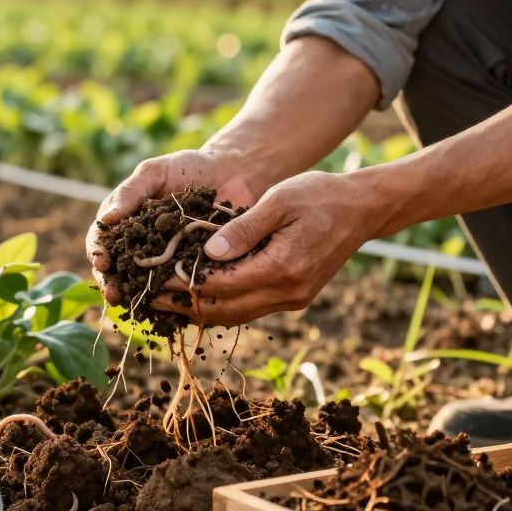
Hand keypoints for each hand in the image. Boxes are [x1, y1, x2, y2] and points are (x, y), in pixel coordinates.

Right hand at [87, 149, 261, 304]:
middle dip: (112, 283)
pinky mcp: (189, 270)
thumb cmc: (189, 168)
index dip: (98, 253)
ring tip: (137, 306)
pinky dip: (171, 302)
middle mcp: (141, 245)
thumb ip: (131, 191)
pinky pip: (177, 290)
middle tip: (114, 294)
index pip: (102, 240)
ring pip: (144, 285)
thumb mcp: (156, 171)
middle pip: (117, 270)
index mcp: (126, 222)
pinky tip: (171, 312)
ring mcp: (165, 261)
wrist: (232, 174)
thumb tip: (106, 219)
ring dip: (138, 298)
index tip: (102, 263)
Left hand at [155, 170, 387, 325]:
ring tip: (166, 302)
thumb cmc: (319, 195)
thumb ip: (243, 228)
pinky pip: (250, 308)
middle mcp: (289, 292)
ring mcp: (294, 299)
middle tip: (149, 297)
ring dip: (200, 311)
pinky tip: (199, 296)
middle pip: (225, 310)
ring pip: (236, 316)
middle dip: (185, 305)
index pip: (221, 285)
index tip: (155, 277)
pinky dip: (223, 306)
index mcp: (283, 267)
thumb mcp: (279, 200)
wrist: (362, 209)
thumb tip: (207, 252)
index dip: (184, 284)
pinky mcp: (295, 298)